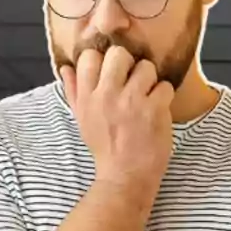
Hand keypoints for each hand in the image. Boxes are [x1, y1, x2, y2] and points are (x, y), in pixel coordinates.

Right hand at [60, 46, 174, 197]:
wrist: (125, 177)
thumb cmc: (104, 147)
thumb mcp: (83, 120)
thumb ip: (74, 92)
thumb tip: (65, 67)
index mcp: (87, 97)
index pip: (90, 57)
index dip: (104, 60)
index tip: (112, 73)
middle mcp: (106, 95)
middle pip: (119, 54)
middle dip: (130, 64)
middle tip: (133, 81)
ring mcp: (131, 101)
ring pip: (146, 67)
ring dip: (150, 80)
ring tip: (147, 97)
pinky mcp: (154, 109)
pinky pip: (164, 86)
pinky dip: (164, 97)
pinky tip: (158, 109)